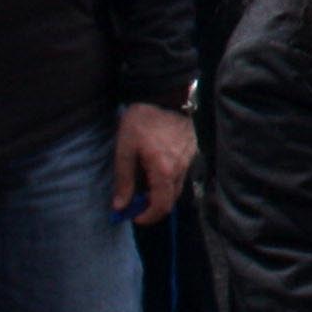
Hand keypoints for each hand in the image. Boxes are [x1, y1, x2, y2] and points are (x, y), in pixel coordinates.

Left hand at [111, 101, 197, 221]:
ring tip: (142, 185)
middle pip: (170, 200)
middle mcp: (181, 169)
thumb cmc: (142, 120)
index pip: (161, 206)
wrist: (164, 94)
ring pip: (176, 188)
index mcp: (164, 170)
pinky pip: (180, 174)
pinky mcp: (191, 152)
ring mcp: (188, 161)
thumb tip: (120, 206)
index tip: (134, 216)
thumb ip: (123, 179)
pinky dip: (167, 180)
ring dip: (160, 193)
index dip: (148, 217)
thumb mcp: (125, 148)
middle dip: (152, 208)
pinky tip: (154, 169)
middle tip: (135, 204)